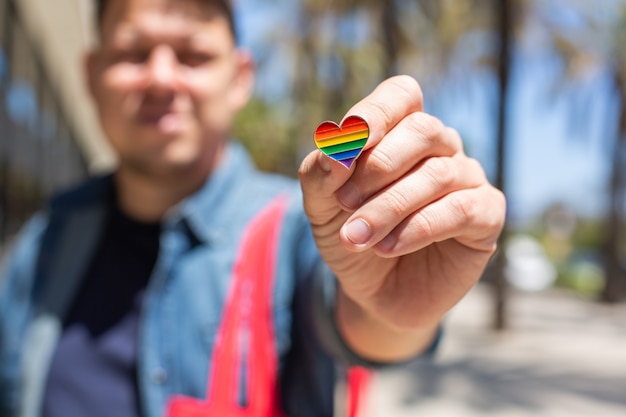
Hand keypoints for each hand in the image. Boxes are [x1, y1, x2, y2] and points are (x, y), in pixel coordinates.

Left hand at [299, 75, 505, 360]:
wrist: (374, 291)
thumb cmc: (352, 235)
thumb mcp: (321, 206)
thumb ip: (320, 175)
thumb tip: (334, 152)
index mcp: (401, 132)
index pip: (401, 96)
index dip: (375, 114)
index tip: (345, 146)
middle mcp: (440, 147)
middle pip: (423, 129)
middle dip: (378, 167)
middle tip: (344, 204)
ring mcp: (467, 178)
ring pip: (438, 174)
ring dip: (388, 207)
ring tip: (355, 237)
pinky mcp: (486, 215)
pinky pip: (461, 210)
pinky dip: (419, 228)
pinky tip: (388, 247)